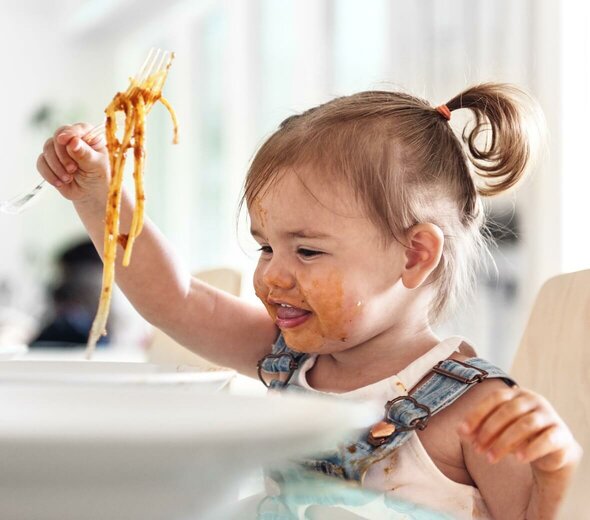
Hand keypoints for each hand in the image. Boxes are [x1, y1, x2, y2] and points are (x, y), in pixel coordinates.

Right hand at [36, 123, 109, 201]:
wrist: (91, 194)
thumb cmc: (99, 177)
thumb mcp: (96, 166)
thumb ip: (85, 154)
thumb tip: (73, 141)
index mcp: (89, 137)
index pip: (77, 129)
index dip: (69, 133)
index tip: (63, 140)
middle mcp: (72, 140)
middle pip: (57, 137)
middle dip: (62, 155)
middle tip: (72, 169)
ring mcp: (59, 150)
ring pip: (47, 149)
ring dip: (56, 166)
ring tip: (68, 178)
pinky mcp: (49, 161)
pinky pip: (41, 162)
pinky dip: (49, 173)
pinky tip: (60, 182)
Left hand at [458, 386, 581, 475]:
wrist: (550, 448)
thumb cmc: (516, 434)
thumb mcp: (496, 430)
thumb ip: (478, 429)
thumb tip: (460, 431)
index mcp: (515, 394)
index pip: (495, 398)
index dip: (478, 413)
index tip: (464, 431)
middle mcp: (533, 400)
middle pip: (508, 411)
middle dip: (489, 431)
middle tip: (477, 449)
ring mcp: (549, 415)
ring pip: (526, 425)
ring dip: (505, 442)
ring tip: (491, 458)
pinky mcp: (561, 434)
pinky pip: (547, 439)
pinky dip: (532, 448)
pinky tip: (519, 458)